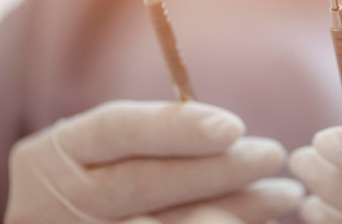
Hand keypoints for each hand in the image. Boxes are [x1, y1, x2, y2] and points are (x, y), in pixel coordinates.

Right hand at [5, 100, 302, 223]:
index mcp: (57, 154)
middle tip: (274, 153)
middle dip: (218, 169)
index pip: (117, 129)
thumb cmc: (92, 178)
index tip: (234, 127)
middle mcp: (58, 200)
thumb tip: (231, 133)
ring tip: (284, 194)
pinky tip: (256, 223)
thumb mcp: (101, 152)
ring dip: (232, 210)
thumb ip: (154, 138)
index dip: (176, 128)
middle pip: (146, 181)